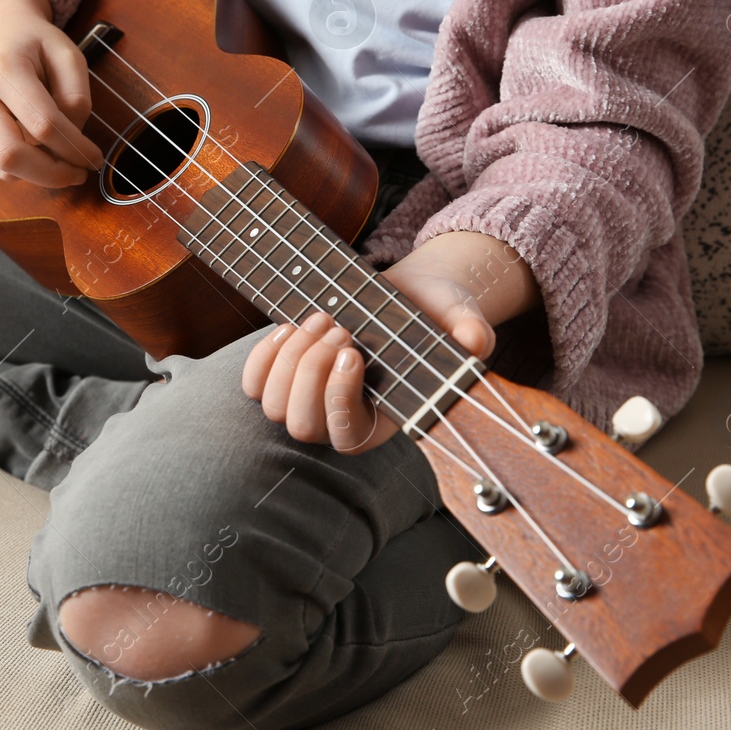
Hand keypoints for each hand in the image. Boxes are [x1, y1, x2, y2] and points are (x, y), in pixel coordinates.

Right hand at [0, 0, 104, 187]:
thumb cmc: (36, 45)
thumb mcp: (69, 56)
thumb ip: (77, 98)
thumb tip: (70, 142)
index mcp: (2, 67)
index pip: (42, 124)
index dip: (74, 148)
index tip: (94, 158)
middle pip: (9, 155)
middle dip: (50, 173)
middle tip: (77, 174)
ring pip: (1, 167)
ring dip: (38, 172)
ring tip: (59, 157)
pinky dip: (20, 167)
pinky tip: (34, 147)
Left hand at [241, 230, 541, 453]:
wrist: (404, 293)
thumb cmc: (435, 313)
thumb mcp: (460, 316)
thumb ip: (471, 331)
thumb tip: (476, 342)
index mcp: (381, 422)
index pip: (345, 436)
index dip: (339, 399)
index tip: (354, 353)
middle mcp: (339, 420)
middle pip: (301, 424)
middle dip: (311, 372)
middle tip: (339, 328)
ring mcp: (307, 399)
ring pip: (273, 405)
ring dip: (290, 358)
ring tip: (322, 319)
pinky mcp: (284, 376)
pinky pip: (253, 384)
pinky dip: (263, 357)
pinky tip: (288, 328)